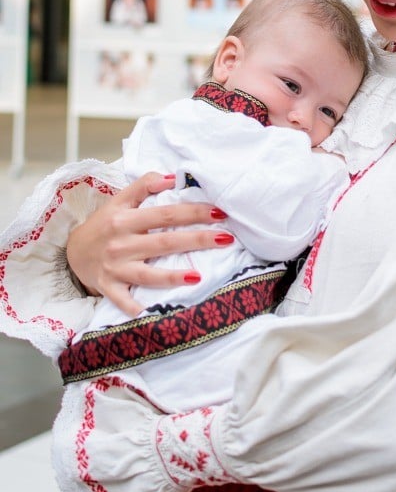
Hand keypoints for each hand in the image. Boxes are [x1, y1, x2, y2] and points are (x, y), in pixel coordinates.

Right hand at [67, 172, 233, 317]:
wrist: (72, 252)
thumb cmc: (104, 224)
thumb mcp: (119, 200)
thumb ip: (144, 185)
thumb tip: (172, 177)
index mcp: (125, 219)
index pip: (166, 214)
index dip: (194, 212)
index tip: (220, 212)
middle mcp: (121, 243)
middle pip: (164, 242)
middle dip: (197, 240)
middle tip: (226, 238)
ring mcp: (115, 268)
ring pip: (147, 274)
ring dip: (172, 277)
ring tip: (197, 276)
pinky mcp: (109, 288)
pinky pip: (123, 301)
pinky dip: (135, 308)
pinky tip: (153, 314)